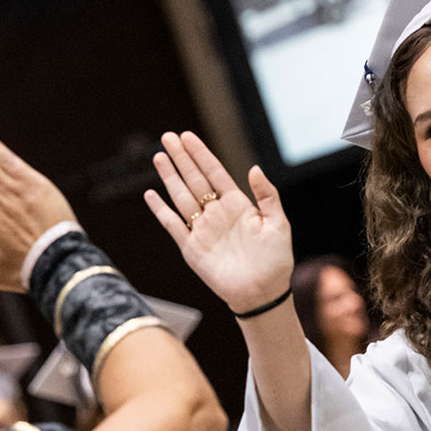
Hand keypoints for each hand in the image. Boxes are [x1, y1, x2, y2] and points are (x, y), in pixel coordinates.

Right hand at [145, 132, 293, 313]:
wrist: (263, 294)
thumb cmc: (275, 261)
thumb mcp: (278, 224)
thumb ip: (267, 196)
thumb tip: (254, 169)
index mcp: (237, 205)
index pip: (214, 172)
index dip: (200, 154)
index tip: (187, 136)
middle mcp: (217, 213)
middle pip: (194, 179)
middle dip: (181, 158)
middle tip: (168, 137)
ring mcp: (203, 230)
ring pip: (181, 197)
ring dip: (169, 177)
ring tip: (159, 156)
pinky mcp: (192, 248)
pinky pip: (173, 225)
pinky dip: (161, 210)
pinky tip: (152, 194)